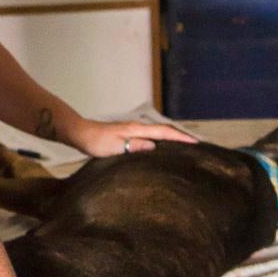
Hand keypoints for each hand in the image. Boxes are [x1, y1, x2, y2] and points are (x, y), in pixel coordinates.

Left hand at [70, 118, 197, 157]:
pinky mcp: (129, 135)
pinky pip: (151, 137)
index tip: (196, 143)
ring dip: (172, 138)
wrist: (81, 134)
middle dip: (181, 136)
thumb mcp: (114, 147)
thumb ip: (133, 146)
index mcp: (137, 129)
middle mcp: (138, 128)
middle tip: (197, 145)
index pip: (164, 132)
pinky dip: (162, 140)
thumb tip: (154, 146)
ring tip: (185, 147)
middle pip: (165, 130)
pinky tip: (162, 148)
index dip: (180, 137)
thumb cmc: (95, 142)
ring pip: (158, 133)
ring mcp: (134, 130)